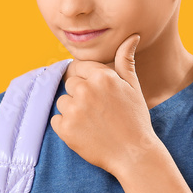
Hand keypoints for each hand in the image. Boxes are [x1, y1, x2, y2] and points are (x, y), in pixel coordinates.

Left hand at [50, 33, 163, 175]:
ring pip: (62, 102)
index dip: (87, 82)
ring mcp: (74, 110)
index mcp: (102, 77)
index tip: (95, 96)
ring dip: (72, 111)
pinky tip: (85, 133)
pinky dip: (66, 127)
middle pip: (70, 85)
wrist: (134, 155)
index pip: (79, 68)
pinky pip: (56, 121)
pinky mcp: (65, 129)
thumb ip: (126, 61)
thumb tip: (131, 36)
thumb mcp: (133, 87)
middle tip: (99, 112)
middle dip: (80, 96)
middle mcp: (86, 90)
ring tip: (93, 123)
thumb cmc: (135, 120)